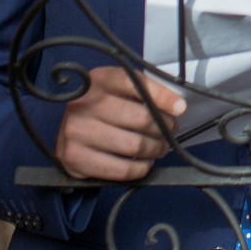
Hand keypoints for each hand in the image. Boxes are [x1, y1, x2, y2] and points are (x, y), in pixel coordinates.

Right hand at [54, 66, 184, 181]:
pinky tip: (144, 163)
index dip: (162, 96)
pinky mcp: (75, 158)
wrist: (70, 134)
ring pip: (134, 146)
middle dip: (164, 128)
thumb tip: (177, 107)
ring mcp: (76, 131)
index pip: (135, 83)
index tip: (180, 108)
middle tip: (170, 131)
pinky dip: (141, 168)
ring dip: (155, 149)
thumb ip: (146, 91)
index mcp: (98, 80)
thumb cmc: (104, 109)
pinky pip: (121, 169)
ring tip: (159, 147)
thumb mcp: (120, 90)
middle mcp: (83, 103)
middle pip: (141, 118)